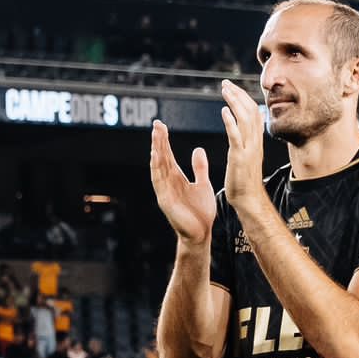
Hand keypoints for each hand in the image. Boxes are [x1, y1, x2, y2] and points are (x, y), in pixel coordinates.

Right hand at [148, 119, 215, 244]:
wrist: (202, 233)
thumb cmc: (201, 212)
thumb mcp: (203, 184)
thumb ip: (200, 168)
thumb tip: (198, 149)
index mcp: (176, 178)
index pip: (167, 155)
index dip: (164, 140)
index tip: (161, 125)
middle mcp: (168, 182)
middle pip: (161, 157)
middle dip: (158, 141)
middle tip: (156, 124)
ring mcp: (164, 191)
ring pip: (158, 167)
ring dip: (156, 151)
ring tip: (155, 136)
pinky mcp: (165, 201)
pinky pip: (159, 182)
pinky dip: (156, 169)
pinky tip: (156, 157)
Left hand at [217, 79, 268, 214]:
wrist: (249, 200)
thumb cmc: (245, 181)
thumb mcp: (248, 156)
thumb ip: (247, 141)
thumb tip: (245, 128)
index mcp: (256, 141)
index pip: (253, 112)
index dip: (243, 98)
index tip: (232, 88)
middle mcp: (255, 142)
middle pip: (250, 111)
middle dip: (238, 95)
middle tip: (225, 83)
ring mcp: (248, 150)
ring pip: (244, 120)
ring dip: (234, 103)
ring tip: (225, 90)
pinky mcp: (240, 158)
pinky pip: (236, 137)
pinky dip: (230, 123)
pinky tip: (224, 111)